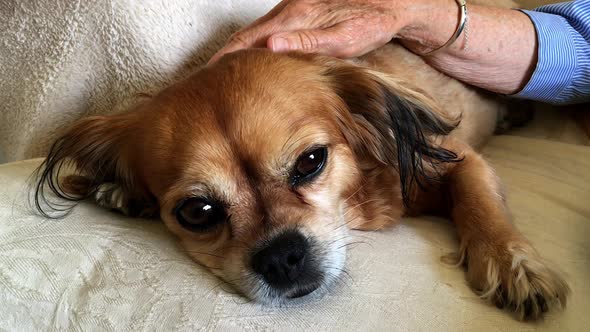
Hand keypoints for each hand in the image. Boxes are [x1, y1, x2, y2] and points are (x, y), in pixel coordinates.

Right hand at [208, 0, 427, 63]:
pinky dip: (253, 44)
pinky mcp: (300, 11)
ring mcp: (293, 8)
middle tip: (207, 78)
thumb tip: (272, 47)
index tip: (209, 75)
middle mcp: (290, 9)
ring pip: (256, 31)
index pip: (249, 39)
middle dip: (225, 55)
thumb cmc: (371, 23)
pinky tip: (253, 56)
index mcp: (295, 16)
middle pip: (247, 34)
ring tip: (223, 72)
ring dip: (237, 50)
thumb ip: (308, 43)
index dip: (227, 57)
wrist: (393, 2)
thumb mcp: (343, 38)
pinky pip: (268, 28)